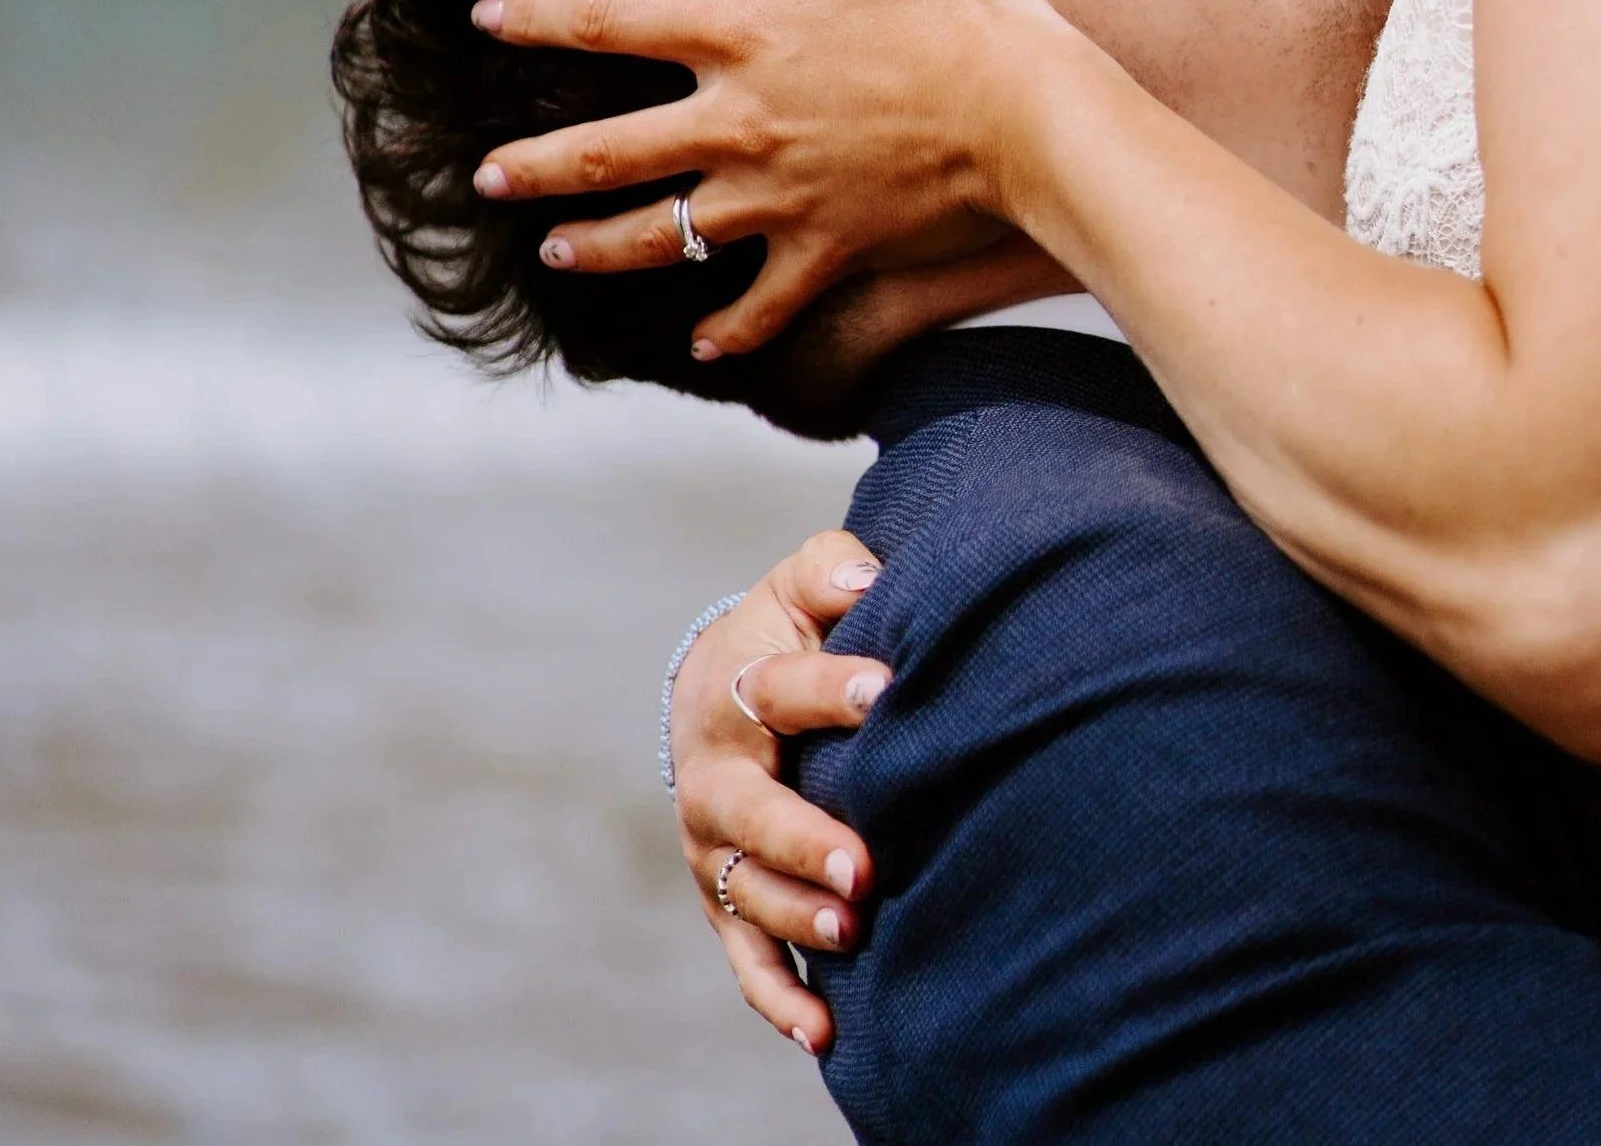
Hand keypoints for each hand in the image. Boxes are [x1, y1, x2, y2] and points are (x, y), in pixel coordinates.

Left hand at [474, 0, 1076, 352]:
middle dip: (532, 165)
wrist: (1034, 112)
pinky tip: (702, 346)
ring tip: (554, 254)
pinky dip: (728, 330)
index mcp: (743, 31)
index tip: (483, 17)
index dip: (536, 16)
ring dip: (597, 247)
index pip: (608, 21)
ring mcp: (777, 197)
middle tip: (482, 179)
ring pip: (660, 236)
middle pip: (604, 151)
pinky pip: (761, 305)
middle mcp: (739, 121)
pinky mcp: (826, 250)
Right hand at [673, 530, 889, 1053]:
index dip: (834, 689)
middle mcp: (718, 776)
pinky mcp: (727, 899)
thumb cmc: (781, 637)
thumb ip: (832, 569)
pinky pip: (747, 956)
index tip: (888, 690)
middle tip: (862, 862)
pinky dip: (780, 996)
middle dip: (804, 838)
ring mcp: (717, 847)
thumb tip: (873, 572)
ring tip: (854, 927)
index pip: (781, 690)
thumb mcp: (797, 588)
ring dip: (799, 915)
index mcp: (738, 690)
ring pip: (750, 891)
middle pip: (752, 811)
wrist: (711, 696)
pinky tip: (823, 1030)